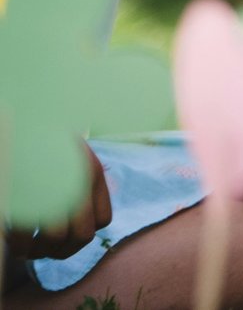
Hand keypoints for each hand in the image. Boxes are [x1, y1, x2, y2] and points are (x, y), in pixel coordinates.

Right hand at [6, 143, 110, 261]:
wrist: (28, 118)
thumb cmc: (44, 142)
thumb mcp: (70, 159)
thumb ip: (79, 186)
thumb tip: (86, 222)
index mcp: (93, 173)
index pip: (102, 220)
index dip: (82, 236)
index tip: (64, 238)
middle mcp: (81, 179)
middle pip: (82, 235)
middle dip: (61, 251)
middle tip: (42, 251)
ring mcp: (56, 184)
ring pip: (56, 237)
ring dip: (39, 250)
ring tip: (25, 250)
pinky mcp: (27, 192)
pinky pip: (26, 232)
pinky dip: (18, 243)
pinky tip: (11, 239)